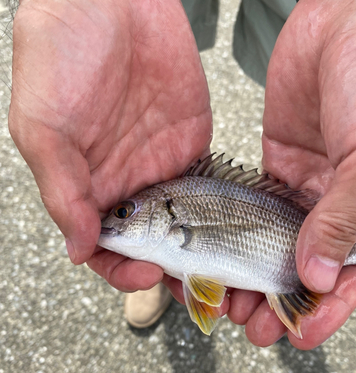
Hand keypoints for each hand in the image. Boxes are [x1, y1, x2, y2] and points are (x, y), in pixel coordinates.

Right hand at [9, 0, 211, 290]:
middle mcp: (127, 190)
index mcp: (87, 191)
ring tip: (228, 277)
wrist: (108, 1)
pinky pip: (213, 193)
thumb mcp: (44, 126)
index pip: (106, 250)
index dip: (125, 271)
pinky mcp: (194, 150)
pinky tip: (243, 236)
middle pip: (153, 250)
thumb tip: (78, 249)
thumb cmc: (60, 56)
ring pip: (187, 232)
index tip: (149, 274)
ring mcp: (162, 173)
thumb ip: (62, 189)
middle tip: (202, 292)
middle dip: (176, 275)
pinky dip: (228, 219)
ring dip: (206, 258)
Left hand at [228, 0, 355, 348]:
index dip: (326, 311)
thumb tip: (314, 275)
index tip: (297, 337)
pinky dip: (232, 238)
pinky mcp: (275, 174)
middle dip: (279, 303)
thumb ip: (342, 218)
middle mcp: (339, 210)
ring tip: (228, 301)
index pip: (351, 278)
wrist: (345, 27)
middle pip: (307, 270)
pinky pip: (250, 214)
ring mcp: (305, 194)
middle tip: (252, 327)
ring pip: (273, 249)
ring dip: (251, 277)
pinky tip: (216, 258)